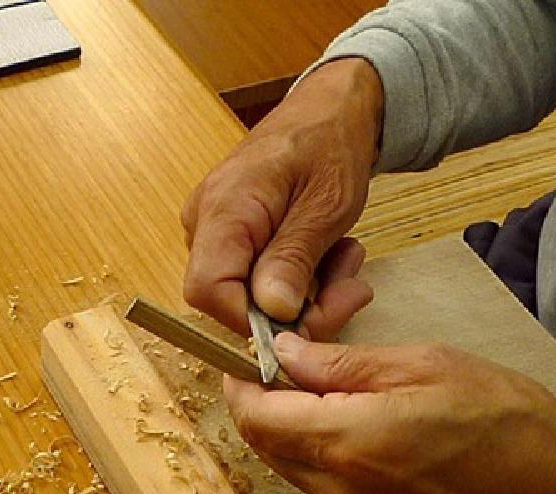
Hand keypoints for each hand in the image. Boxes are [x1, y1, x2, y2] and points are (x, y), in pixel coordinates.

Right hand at [182, 58, 383, 340]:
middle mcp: (206, 223)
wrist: (330, 110)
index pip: (207, 291)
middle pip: (230, 301)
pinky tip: (328, 255)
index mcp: (224, 209)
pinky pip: (259, 280)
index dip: (253, 320)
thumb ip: (293, 257)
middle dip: (295, 310)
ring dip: (307, 294)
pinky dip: (300, 280)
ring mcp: (216, 232)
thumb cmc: (329, 142)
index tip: (305, 319)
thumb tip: (272, 311)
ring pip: (250, 297)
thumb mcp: (325, 204)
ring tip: (345, 259)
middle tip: (349, 289)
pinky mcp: (234, 239)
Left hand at [224, 334, 555, 493]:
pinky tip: (356, 426)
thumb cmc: (510, 421)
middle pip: (267, 448)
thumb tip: (286, 355)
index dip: (241, 386)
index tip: (248, 357)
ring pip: (293, 470)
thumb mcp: (427, 366)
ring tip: (328, 390)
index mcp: (348, 443)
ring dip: (291, 432)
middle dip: (263, 407)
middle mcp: (341, 491)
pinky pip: (325, 489)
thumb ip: (344, 364)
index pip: (256, 419)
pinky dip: (321, 455)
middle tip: (289, 366)